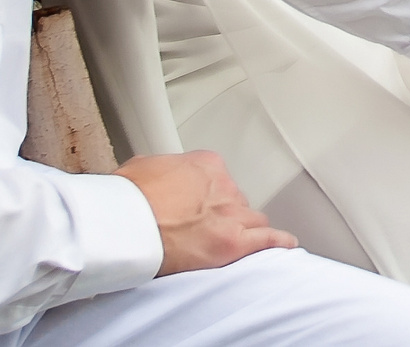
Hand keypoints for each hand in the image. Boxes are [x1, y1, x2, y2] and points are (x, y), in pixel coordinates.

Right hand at [118, 150, 297, 274]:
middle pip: (236, 202)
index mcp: (205, 165)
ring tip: (236, 243)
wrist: (125, 225)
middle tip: (206, 229)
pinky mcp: (233, 244)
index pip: (220, 180)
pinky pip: (268, 241)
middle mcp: (223, 187)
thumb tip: (158, 179)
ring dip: (244, 231)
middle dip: (225, 216)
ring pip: (252, 222)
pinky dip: (277, 244)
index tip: (201, 206)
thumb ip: (162, 172)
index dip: (210, 197)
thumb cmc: (126, 199)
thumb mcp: (143, 169)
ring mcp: (231, 215)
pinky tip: (283, 246)